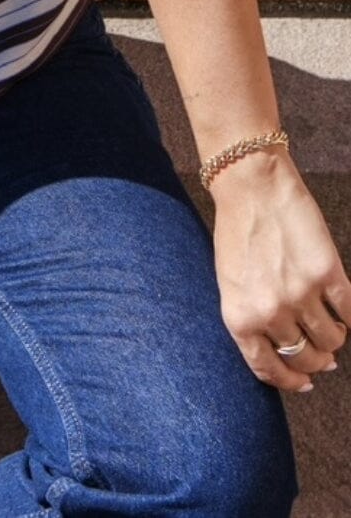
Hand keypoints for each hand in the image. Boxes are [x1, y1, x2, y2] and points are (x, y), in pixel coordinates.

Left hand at [211, 151, 350, 392]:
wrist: (251, 186)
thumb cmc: (237, 232)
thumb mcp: (231, 284)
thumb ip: (253, 320)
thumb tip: (291, 353)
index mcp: (239, 317)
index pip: (269, 369)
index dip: (290, 381)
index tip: (304, 383)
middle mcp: (270, 312)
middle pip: (305, 358)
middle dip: (316, 361)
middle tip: (322, 354)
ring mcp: (301, 294)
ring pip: (331, 341)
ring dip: (334, 340)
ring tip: (331, 328)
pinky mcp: (328, 274)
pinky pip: (350, 315)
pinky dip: (350, 319)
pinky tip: (345, 313)